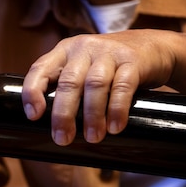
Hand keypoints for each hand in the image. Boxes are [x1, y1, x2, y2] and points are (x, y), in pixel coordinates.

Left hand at [21, 29, 177, 144]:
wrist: (153, 47)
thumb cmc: (107, 67)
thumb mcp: (81, 69)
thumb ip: (65, 87)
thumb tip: (52, 128)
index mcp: (63, 52)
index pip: (40, 69)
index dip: (33, 92)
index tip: (34, 116)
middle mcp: (83, 49)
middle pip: (69, 82)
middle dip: (63, 114)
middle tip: (62, 139)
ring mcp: (108, 52)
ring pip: (95, 84)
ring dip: (92, 115)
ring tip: (92, 137)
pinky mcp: (133, 61)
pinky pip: (123, 86)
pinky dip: (117, 109)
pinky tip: (114, 127)